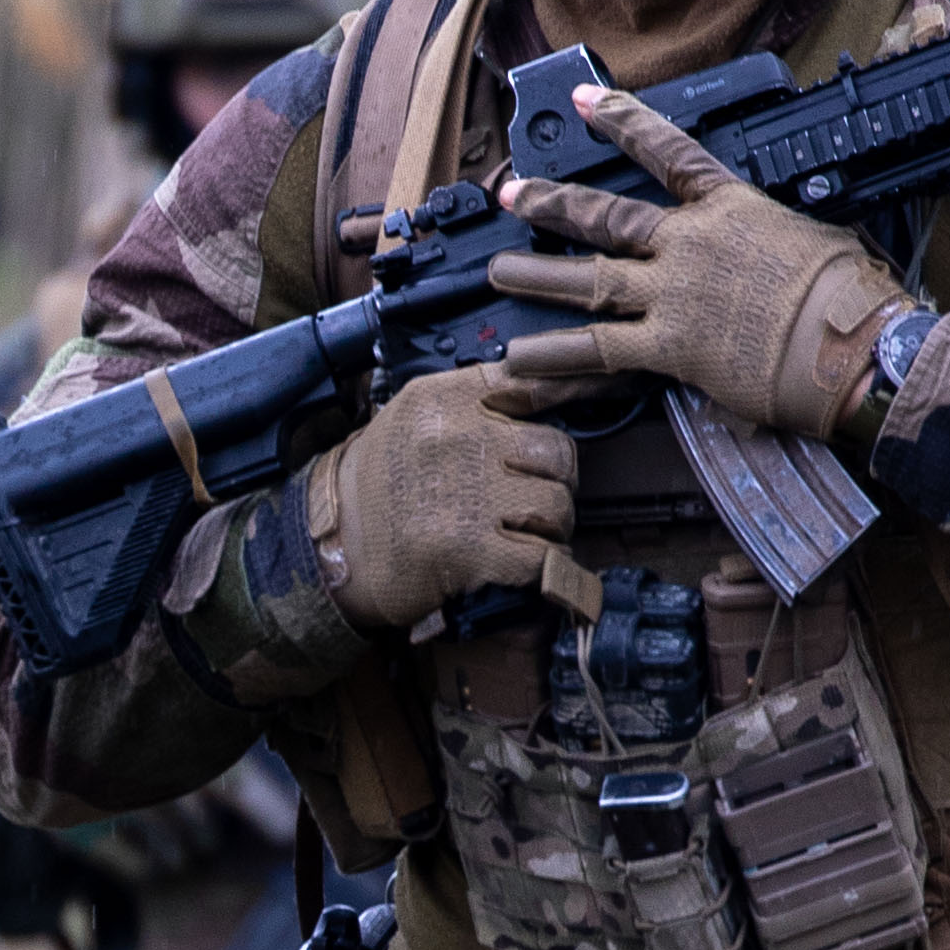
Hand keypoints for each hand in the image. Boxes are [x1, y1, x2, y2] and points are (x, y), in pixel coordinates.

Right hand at [305, 361, 578, 632]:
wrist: (333, 545)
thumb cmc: (380, 485)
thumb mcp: (414, 420)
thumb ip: (473, 404)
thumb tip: (548, 391)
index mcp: (444, 399)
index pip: (532, 381)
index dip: (581, 385)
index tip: (616, 384)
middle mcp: (458, 439)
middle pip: (557, 452)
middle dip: (555, 482)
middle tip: (532, 499)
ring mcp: (466, 493)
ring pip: (557, 505)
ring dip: (551, 528)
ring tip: (522, 534)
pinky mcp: (470, 548)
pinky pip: (543, 556)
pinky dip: (544, 568)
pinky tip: (524, 566)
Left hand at [488, 85, 908, 438]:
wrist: (860, 345)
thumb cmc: (853, 295)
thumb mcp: (816, 238)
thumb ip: (772, 235)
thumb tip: (775, 243)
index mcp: (729, 206)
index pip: (668, 152)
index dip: (624, 122)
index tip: (587, 100)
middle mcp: (690, 243)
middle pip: (606, 216)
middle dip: (551, 204)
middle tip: (511, 193)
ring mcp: (674, 293)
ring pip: (587, 279)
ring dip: (535, 277)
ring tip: (496, 273)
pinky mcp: (670, 347)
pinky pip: (598, 351)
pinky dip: (553, 358)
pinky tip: (515, 361)